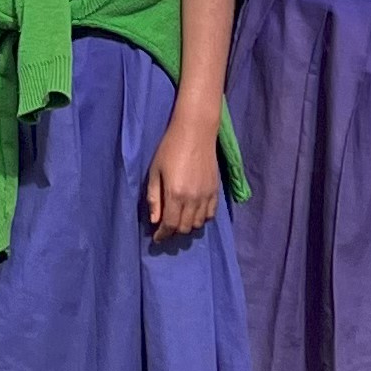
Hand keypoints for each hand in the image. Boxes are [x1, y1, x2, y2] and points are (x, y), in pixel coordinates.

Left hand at [142, 112, 222, 240]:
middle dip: (173, 231)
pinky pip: (211, 215)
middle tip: (165, 227)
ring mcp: (207, 196)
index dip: (162, 235)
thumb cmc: (170, 149)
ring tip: (179, 220)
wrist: (195, 132)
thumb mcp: (155, 172)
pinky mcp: (216, 191)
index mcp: (175, 194)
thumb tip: (154, 221)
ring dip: (187, 226)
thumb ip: (154, 198)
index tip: (156, 238)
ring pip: (199, 224)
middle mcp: (193, 199)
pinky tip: (193, 213)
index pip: (170, 225)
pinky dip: (202, 219)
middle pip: (185, 228)